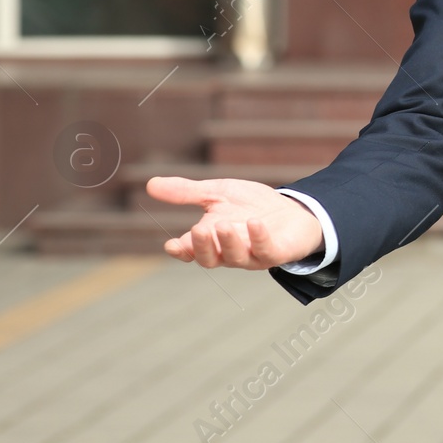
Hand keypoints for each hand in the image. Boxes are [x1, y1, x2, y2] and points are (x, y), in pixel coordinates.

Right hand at [146, 176, 325, 269]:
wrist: (292, 211)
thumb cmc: (252, 206)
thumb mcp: (218, 194)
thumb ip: (187, 192)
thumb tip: (150, 184)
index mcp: (212, 240)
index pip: (191, 251)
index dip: (181, 250)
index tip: (172, 244)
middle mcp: (229, 252)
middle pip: (210, 258)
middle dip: (203, 246)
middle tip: (199, 229)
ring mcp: (253, 255)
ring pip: (236, 257)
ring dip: (228, 242)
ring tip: (223, 224)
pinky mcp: (276, 252)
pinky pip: (266, 250)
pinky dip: (259, 238)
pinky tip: (255, 223)